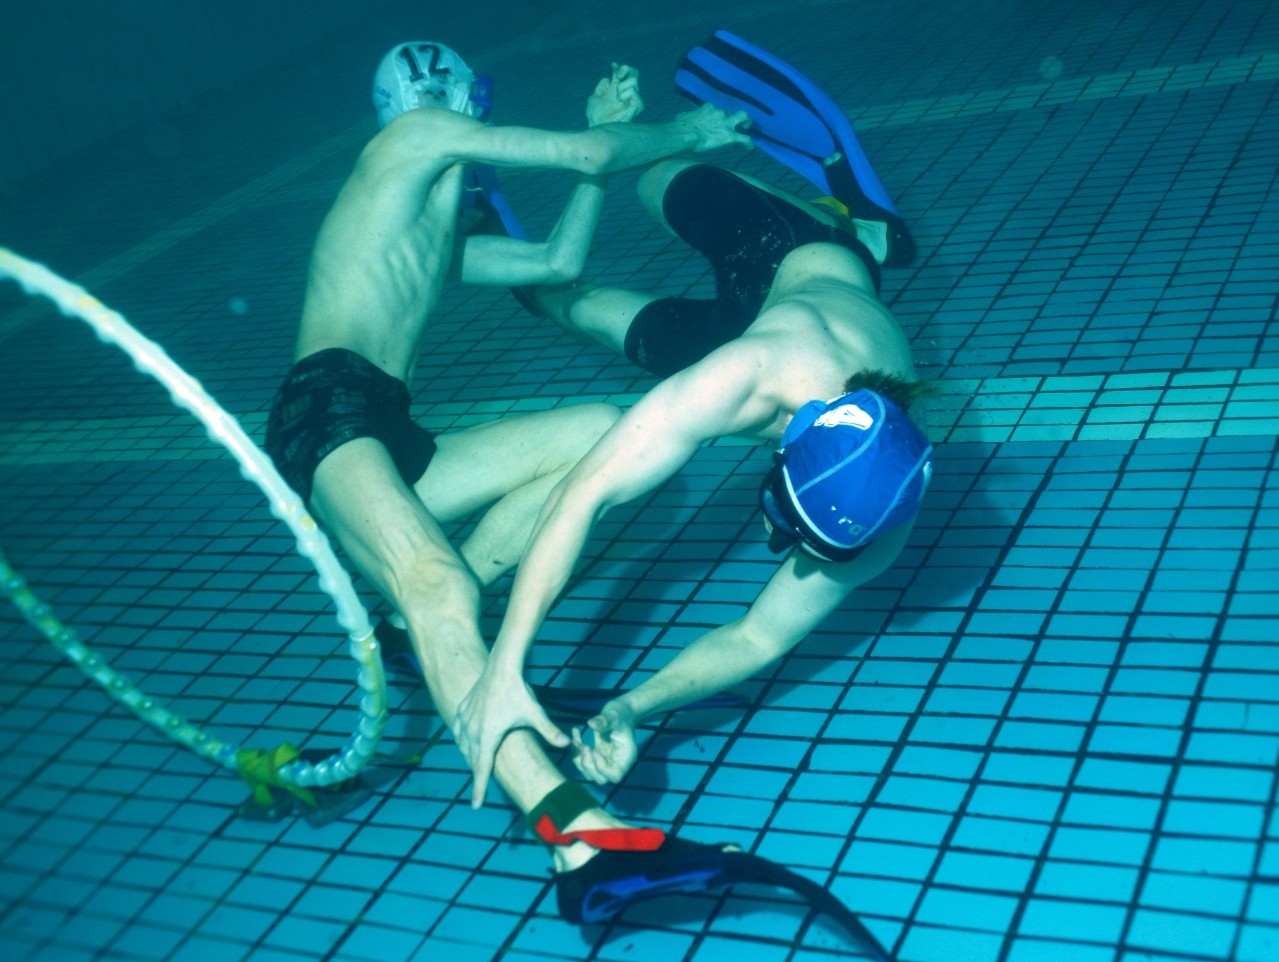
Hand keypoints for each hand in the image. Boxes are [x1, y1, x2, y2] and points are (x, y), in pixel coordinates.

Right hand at [454, 668, 568, 807]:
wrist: (502, 667)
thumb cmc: (518, 692)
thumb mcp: (535, 714)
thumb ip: (550, 731)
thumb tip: (567, 744)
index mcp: (487, 736)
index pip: (481, 769)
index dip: (479, 788)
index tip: (476, 805)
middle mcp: (471, 730)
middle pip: (472, 759)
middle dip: (477, 772)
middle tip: (482, 784)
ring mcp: (464, 719)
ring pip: (463, 746)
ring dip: (470, 756)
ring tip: (477, 763)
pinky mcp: (461, 710)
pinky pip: (458, 731)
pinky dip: (462, 740)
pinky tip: (467, 741)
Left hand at [570, 699, 638, 784]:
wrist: (621, 711)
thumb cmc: (621, 713)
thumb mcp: (614, 715)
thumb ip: (604, 721)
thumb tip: (591, 723)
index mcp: (625, 757)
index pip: (615, 776)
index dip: (602, 768)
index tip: (595, 751)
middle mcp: (616, 763)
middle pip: (600, 779)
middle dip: (588, 765)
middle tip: (584, 747)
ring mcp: (605, 761)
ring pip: (589, 773)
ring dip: (579, 760)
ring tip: (576, 741)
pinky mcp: (596, 757)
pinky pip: (583, 762)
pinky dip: (576, 752)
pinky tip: (575, 735)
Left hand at [587, 63, 643, 125]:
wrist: (597, 125)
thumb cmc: (595, 115)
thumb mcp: (595, 97)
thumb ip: (602, 86)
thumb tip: (608, 77)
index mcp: (619, 90)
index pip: (627, 74)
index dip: (622, 67)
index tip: (612, 65)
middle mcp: (627, 94)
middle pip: (634, 74)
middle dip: (624, 71)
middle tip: (616, 79)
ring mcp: (633, 100)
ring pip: (633, 81)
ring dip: (621, 87)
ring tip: (616, 99)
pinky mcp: (637, 106)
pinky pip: (633, 92)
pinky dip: (625, 94)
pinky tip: (620, 102)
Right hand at [676, 103, 752, 151]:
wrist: (685, 134)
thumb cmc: (680, 127)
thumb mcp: (683, 117)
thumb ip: (689, 117)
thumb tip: (684, 120)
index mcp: (708, 108)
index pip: (718, 110)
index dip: (720, 116)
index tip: (719, 122)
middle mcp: (720, 113)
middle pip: (732, 111)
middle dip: (738, 115)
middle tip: (740, 122)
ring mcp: (726, 123)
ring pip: (743, 118)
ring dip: (746, 123)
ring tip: (746, 131)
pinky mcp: (730, 136)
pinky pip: (745, 139)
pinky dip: (748, 143)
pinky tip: (749, 148)